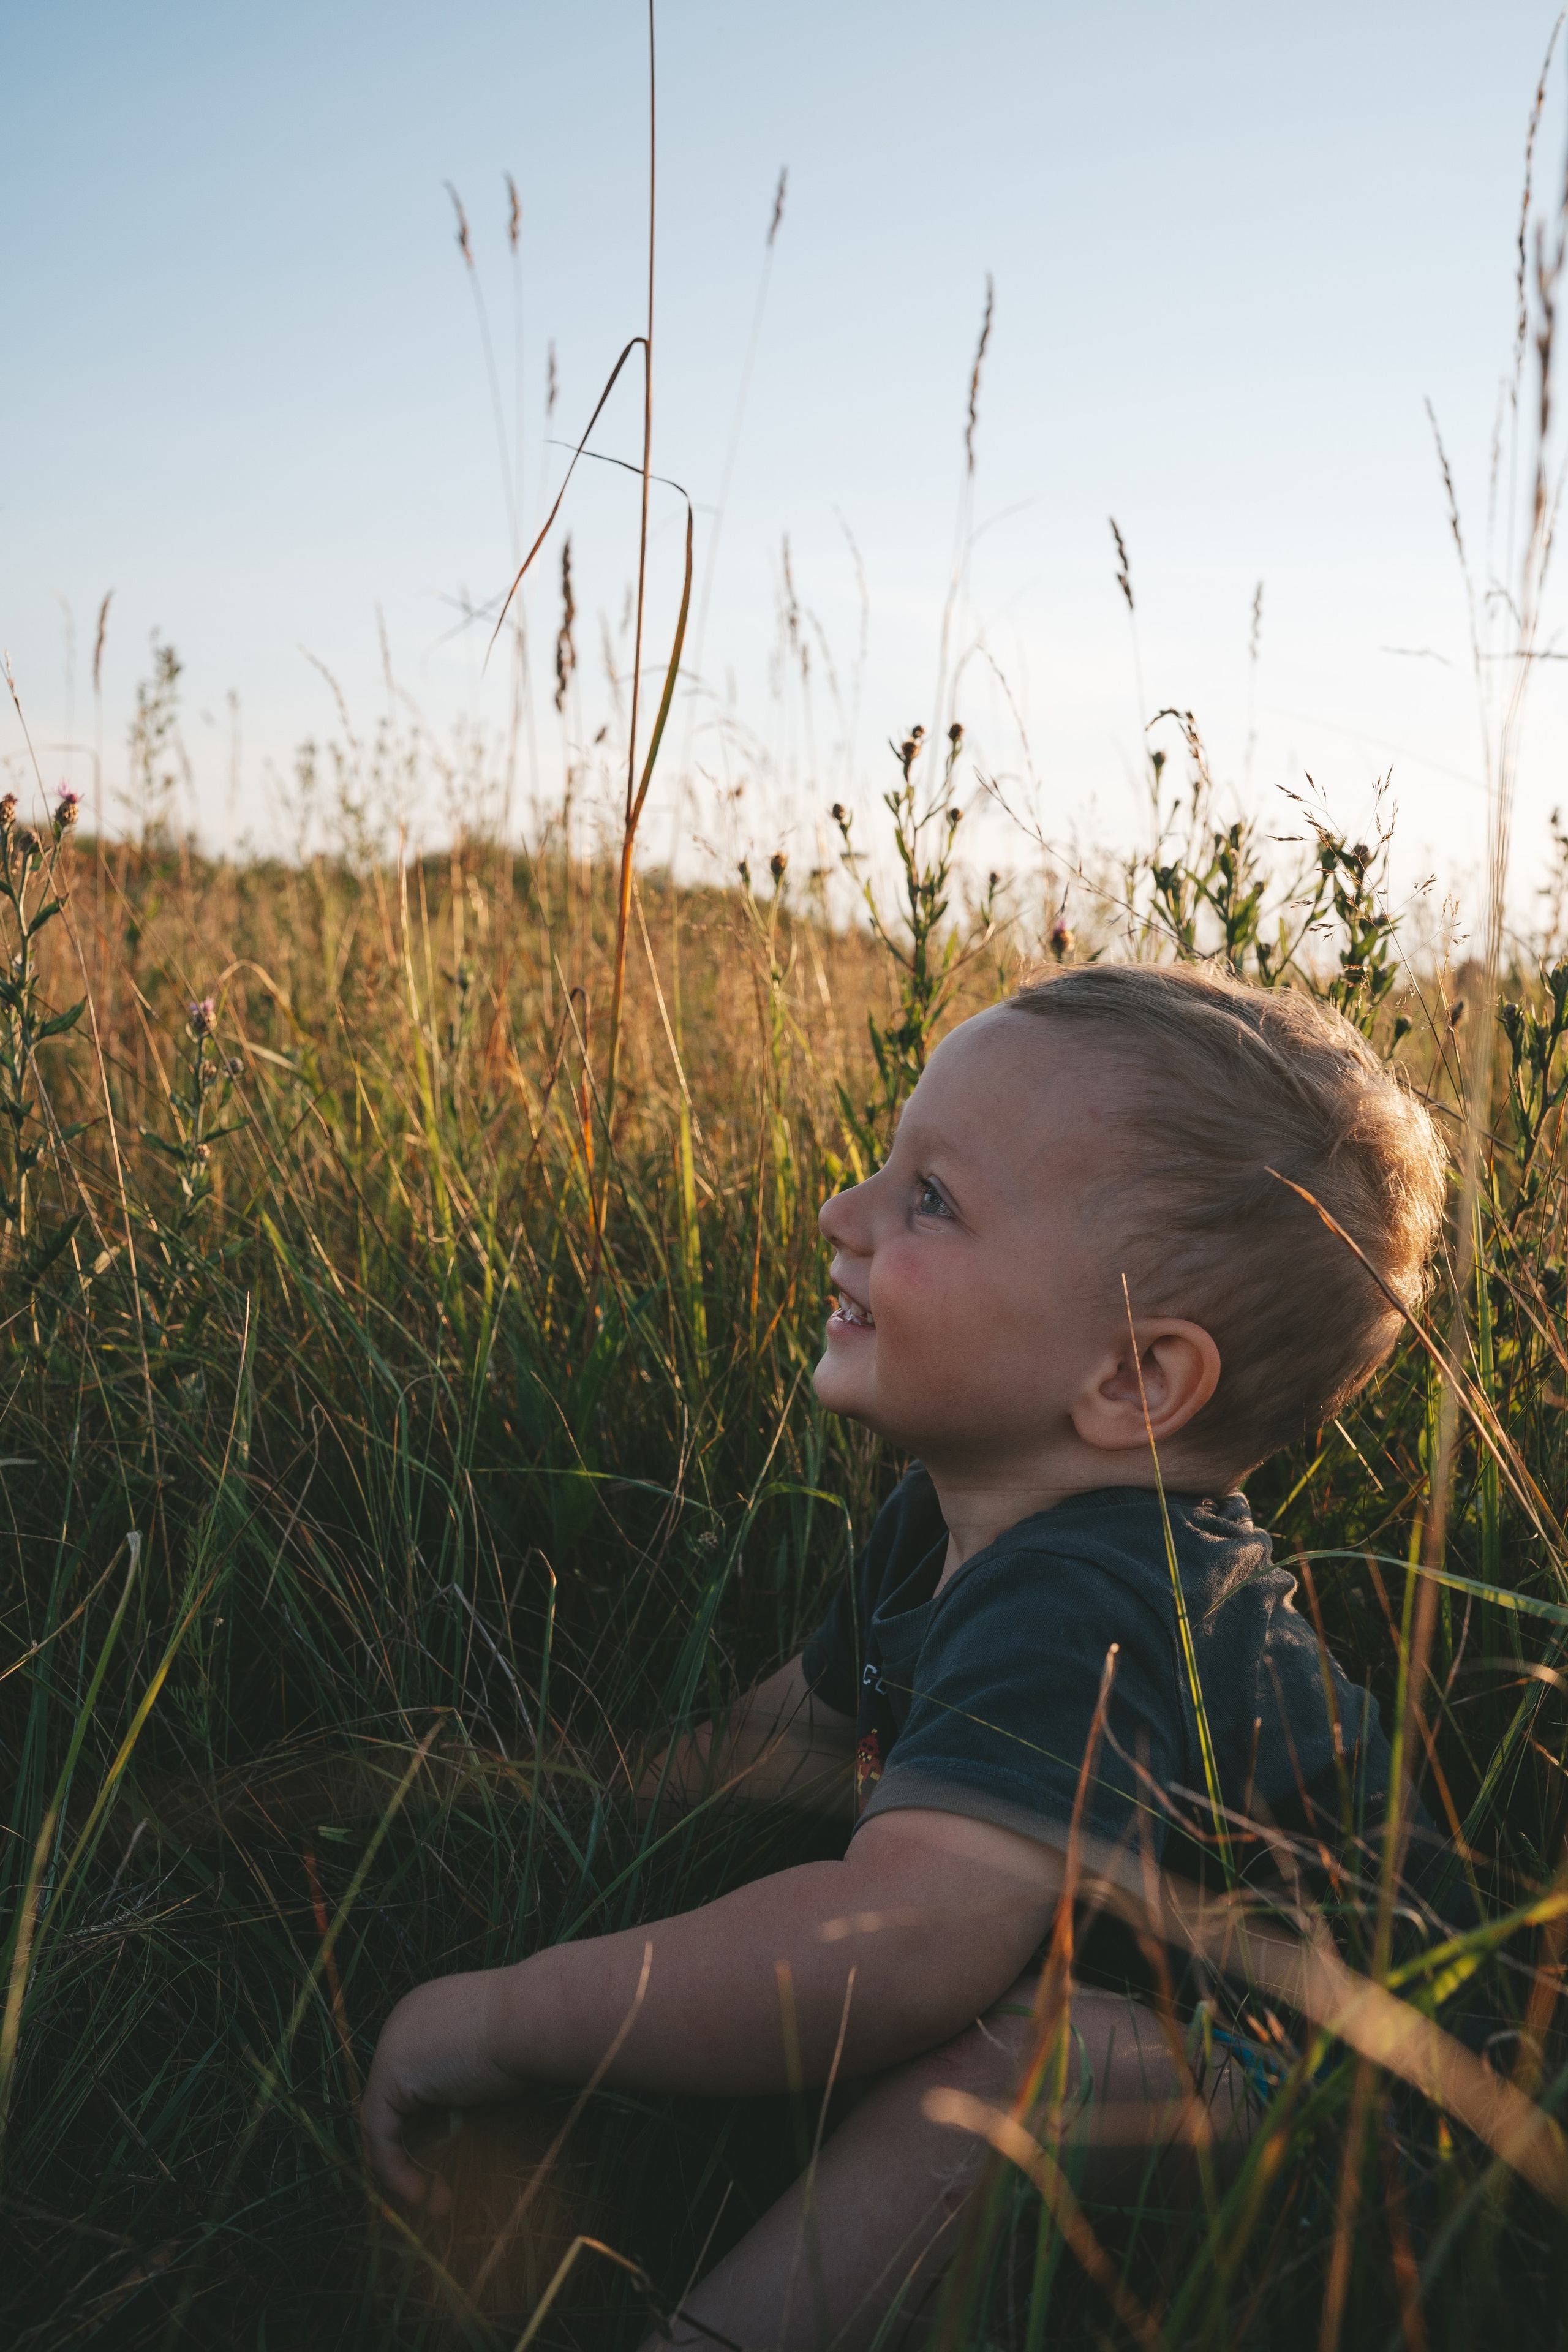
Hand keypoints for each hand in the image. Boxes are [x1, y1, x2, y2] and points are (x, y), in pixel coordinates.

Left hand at [361, 1968, 519, 2212]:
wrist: (536, 2015)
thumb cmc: (532, 2034)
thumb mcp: (497, 2060)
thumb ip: (472, 2086)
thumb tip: (466, 2130)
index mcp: (429, 2012)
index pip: (414, 2080)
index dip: (426, 2126)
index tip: (449, 2162)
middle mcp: (403, 2023)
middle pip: (398, 2102)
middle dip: (418, 2151)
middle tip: (440, 2191)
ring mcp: (392, 2044)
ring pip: (387, 2121)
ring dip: (409, 2169)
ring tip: (438, 2204)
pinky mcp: (389, 2072)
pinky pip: (381, 2132)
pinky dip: (397, 2169)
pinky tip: (422, 2195)